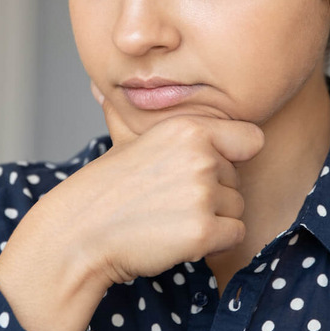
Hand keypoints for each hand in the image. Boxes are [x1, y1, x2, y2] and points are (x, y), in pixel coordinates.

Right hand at [0, 80, 263, 330]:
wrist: (79, 234)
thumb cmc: (103, 190)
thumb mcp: (124, 141)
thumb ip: (134, 114)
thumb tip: (100, 87)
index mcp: (188, 128)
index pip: (250, 139)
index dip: (231, 158)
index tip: (203, 171)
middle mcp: (200, 156)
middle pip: (238, 180)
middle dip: (213, 195)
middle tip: (168, 200)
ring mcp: (202, 194)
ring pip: (237, 209)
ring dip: (211, 219)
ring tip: (169, 218)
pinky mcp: (203, 231)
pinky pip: (235, 235)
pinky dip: (212, 243)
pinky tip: (176, 237)